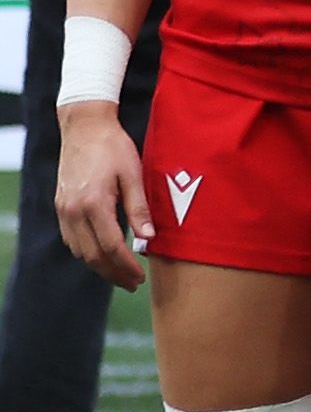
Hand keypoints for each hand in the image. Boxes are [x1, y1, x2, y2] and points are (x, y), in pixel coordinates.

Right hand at [53, 105, 141, 287]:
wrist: (84, 127)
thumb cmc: (114, 147)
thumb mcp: (134, 174)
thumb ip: (139, 208)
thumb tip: (148, 239)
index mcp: (94, 203)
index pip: (111, 247)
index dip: (126, 266)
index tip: (141, 278)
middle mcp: (73, 210)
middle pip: (92, 255)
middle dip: (113, 273)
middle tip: (133, 284)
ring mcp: (64, 209)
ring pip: (79, 250)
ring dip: (99, 266)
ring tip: (121, 274)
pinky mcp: (61, 205)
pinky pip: (71, 238)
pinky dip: (86, 252)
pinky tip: (103, 255)